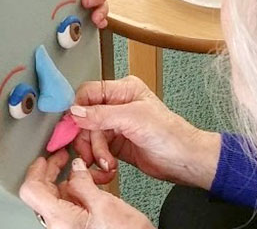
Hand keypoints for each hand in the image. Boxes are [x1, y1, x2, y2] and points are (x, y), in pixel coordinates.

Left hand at [20, 151, 153, 228]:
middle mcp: (59, 226)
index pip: (32, 190)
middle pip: (43, 193)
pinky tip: (90, 186)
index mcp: (61, 219)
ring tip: (86, 172)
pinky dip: (77, 192)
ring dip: (69, 181)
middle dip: (52, 171)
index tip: (46, 157)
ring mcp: (67, 228)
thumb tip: (75, 168)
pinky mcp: (77, 228)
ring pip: (57, 198)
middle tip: (63, 157)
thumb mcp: (105, 203)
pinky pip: (69, 206)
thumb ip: (84, 183)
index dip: (37, 170)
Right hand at [69, 76, 221, 189]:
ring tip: (105, 162)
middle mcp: (118, 106)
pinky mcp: (116, 144)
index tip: (72, 127)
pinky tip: (108, 166)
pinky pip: (96, 150)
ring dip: (94, 152)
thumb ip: (102, 114)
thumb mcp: (134, 119)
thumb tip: (76, 111)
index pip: (88, 93)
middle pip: (85, 118)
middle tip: (90, 152)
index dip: (78, 110)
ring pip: (89, 136)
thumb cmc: (171, 135)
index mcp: (124, 90)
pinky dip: (98, 160)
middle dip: (87, 138)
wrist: (184, 161)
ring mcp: (116, 125)